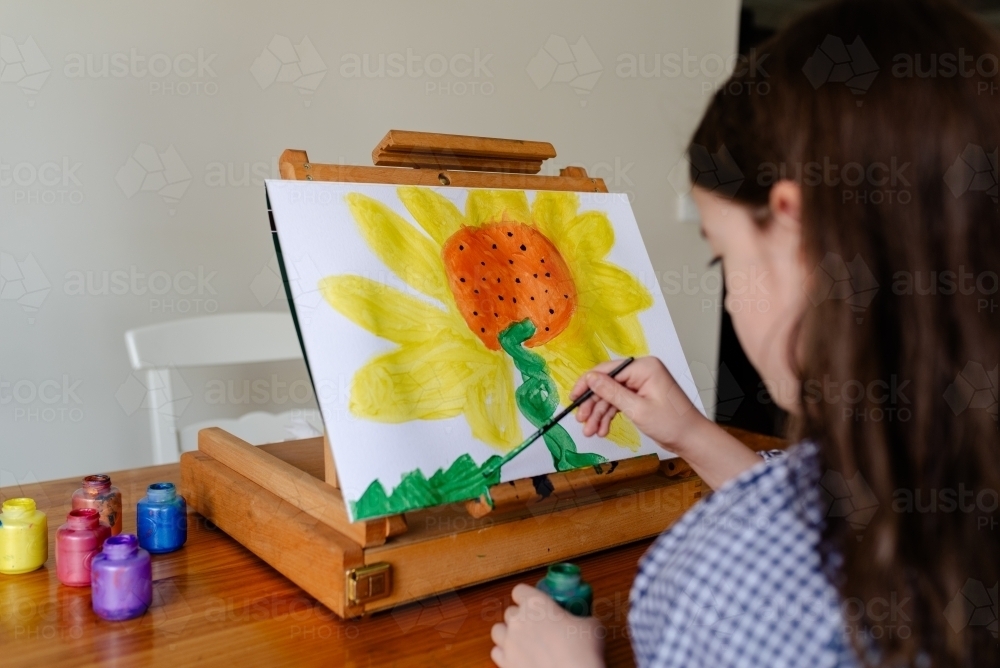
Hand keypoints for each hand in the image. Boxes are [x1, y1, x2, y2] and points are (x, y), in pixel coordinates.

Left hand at [490, 584, 604, 667]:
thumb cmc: (582, 652)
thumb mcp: (591, 626)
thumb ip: (581, 619)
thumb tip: (583, 623)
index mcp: (536, 604)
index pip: (520, 590)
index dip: (526, 596)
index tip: (533, 602)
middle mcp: (518, 621)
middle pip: (509, 611)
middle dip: (520, 617)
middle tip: (535, 625)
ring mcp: (509, 643)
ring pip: (498, 631)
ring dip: (508, 633)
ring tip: (522, 640)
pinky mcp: (506, 664)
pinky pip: (496, 653)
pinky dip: (505, 654)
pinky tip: (517, 656)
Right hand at [570, 356, 703, 450]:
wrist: (692, 439)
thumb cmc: (673, 424)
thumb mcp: (637, 409)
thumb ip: (611, 392)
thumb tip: (591, 379)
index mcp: (644, 367)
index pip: (607, 370)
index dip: (587, 384)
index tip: (573, 398)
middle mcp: (642, 372)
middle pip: (606, 384)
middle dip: (593, 404)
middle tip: (582, 420)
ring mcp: (641, 384)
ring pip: (610, 396)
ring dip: (599, 414)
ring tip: (591, 431)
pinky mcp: (641, 396)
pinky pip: (619, 402)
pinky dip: (609, 415)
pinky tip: (602, 429)